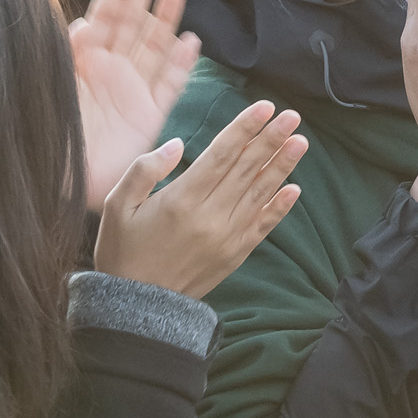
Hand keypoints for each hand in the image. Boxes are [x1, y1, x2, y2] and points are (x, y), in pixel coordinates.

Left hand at [71, 0, 200, 210]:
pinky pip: (169, 85)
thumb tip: (84, 24)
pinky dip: (181, 64)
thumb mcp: (51, 89)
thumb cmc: (46, 135)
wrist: (58, 184)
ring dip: (165, 17)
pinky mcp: (148, 118)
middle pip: (131, 22)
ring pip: (153, 46)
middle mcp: (108, 71)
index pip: (104, 15)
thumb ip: (67, 57)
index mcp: (82, 61)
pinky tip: (192, 41)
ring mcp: (130, 93)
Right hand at [91, 102, 306, 299]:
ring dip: (282, 166)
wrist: (138, 309)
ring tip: (301, 141)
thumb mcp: (116, 206)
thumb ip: (144, 171)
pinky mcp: (235, 255)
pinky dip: (279, 207)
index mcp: (181, 200)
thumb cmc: (122, 252)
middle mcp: (210, 216)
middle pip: (247, 169)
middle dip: (271, 139)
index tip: (265, 107)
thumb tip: (178, 145)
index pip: (222, 154)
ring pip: (260, 194)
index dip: (245, 129)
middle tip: (292, 115)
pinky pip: (263, 226)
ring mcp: (227, 237)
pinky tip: (295, 189)